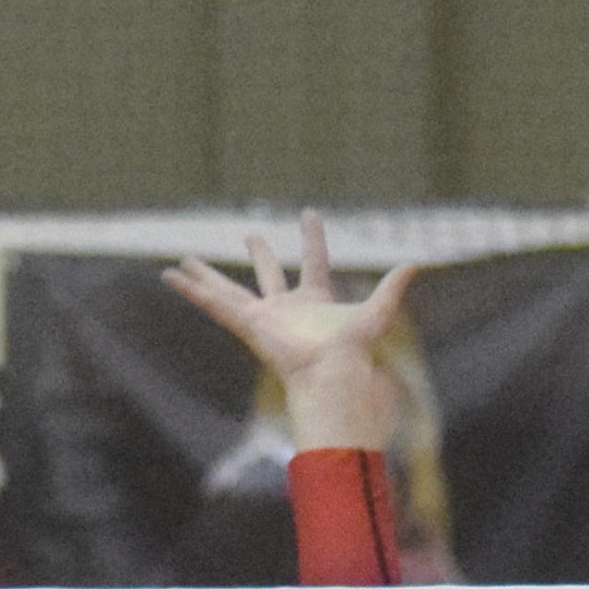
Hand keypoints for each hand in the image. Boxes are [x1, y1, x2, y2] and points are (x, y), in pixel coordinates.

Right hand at [163, 212, 415, 454]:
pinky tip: (172, 277)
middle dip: (259, 253)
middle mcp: (286, 307)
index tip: (309, 215)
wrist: (330, 374)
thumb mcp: (377, 311)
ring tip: (184, 261)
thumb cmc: (352, 349)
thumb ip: (392, 287)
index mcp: (315, 300)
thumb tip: (416, 262)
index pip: (313, 260)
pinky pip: (215, 303)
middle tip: (250, 235)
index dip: (313, 238)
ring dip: (207, 276)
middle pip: (268, 273)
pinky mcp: (248, 322)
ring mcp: (263, 316)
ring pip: (230, 290)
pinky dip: (193, 291)